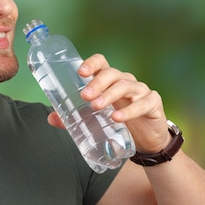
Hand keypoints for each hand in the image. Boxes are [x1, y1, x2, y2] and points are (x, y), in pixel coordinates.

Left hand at [46, 53, 170, 153]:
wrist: (147, 140)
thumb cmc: (121, 123)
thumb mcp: (97, 119)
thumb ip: (75, 117)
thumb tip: (51, 118)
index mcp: (110, 81)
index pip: (102, 64)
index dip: (92, 64)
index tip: (80, 72)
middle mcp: (126, 82)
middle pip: (112, 74)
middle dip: (97, 83)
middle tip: (85, 96)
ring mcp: (141, 91)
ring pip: (125, 86)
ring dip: (109, 95)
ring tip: (97, 106)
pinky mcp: (153, 104)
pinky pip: (142, 103)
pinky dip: (129, 110)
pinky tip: (118, 117)